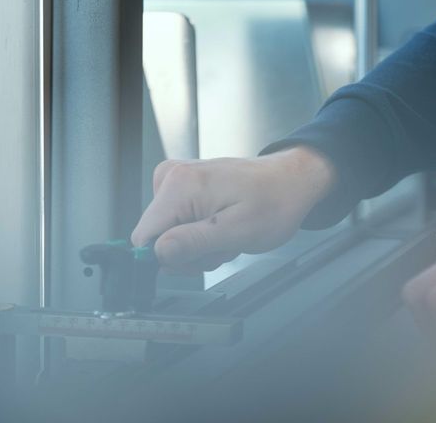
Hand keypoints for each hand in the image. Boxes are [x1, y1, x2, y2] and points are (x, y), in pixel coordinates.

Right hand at [130, 146, 333, 270]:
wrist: (291, 181)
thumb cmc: (275, 201)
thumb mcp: (238, 231)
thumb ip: (194, 243)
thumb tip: (158, 252)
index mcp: (180, 185)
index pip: (144, 239)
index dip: (170, 257)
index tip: (200, 255)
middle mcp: (172, 178)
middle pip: (158, 239)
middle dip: (190, 252)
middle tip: (223, 243)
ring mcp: (177, 181)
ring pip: (169, 236)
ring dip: (200, 246)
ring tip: (228, 233)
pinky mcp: (184, 188)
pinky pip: (178, 225)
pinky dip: (202, 234)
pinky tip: (223, 227)